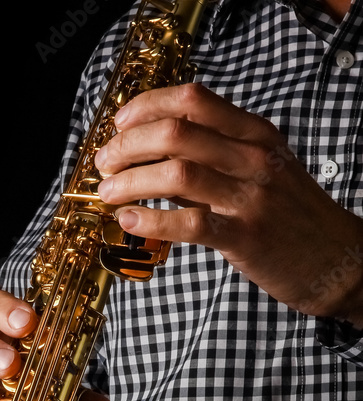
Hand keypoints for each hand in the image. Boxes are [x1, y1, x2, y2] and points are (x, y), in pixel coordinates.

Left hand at [94, 83, 362, 324]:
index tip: (120, 124)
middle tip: (105, 164)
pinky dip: (150, 221)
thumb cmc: (291, 216)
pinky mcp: (244, 238)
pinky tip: (129, 222)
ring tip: (109, 193)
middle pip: (176, 132)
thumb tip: (155, 155)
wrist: (335, 259)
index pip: (192, 100)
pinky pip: (188, 224)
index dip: (147, 107)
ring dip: (130, 181)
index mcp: (255, 134)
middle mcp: (253, 158)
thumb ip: (214, 159)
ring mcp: (250, 197)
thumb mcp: (261, 170)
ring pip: (176, 174)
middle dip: (127, 146)